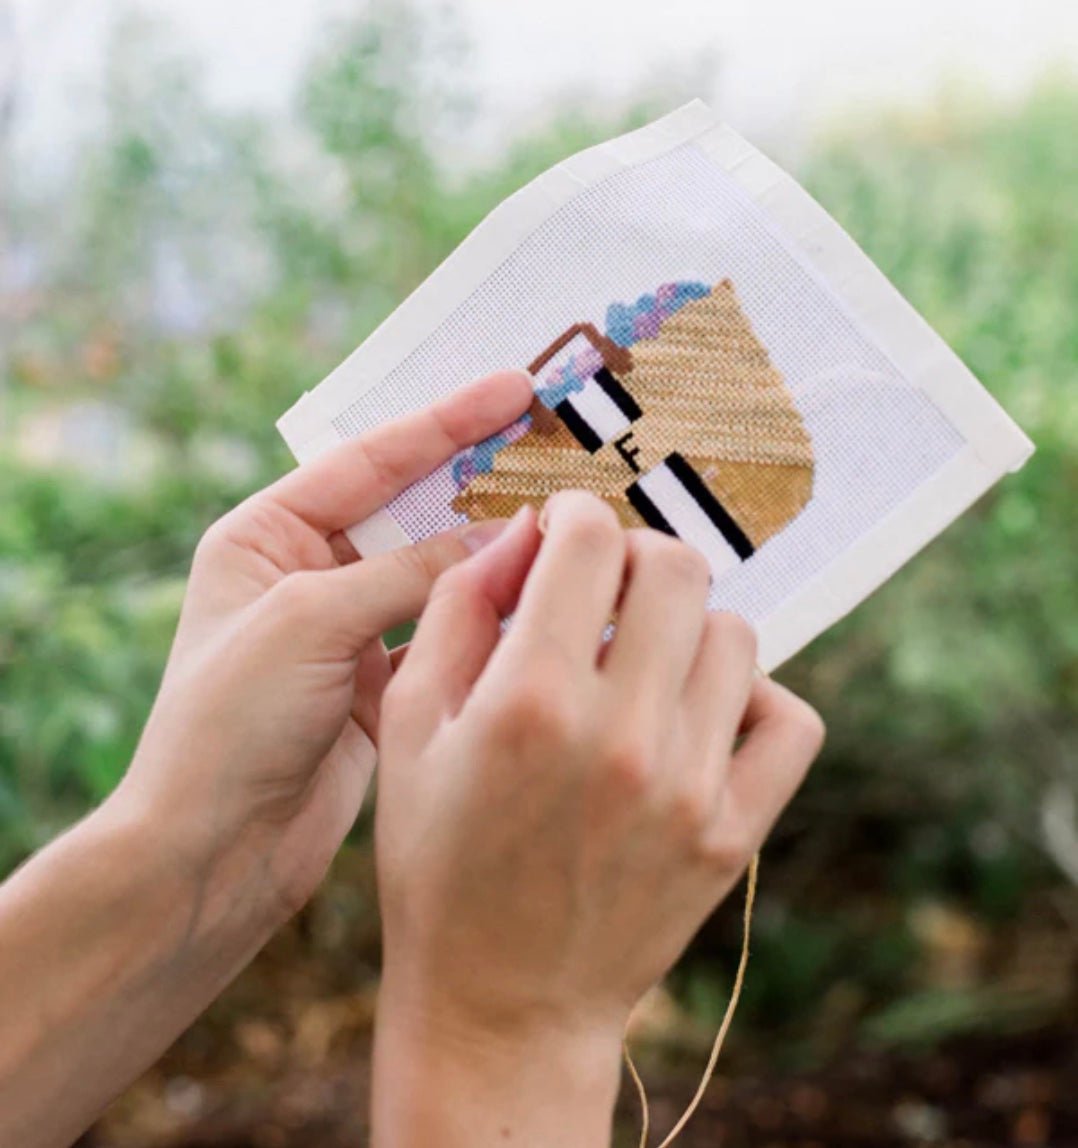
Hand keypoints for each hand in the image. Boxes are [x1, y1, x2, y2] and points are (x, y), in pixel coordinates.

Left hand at [119, 369, 532, 924]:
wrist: (211, 853)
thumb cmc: (230, 723)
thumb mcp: (312, 620)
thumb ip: (409, 573)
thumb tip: (509, 540)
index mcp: (264, 536)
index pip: (366, 460)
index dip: (443, 423)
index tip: (513, 389)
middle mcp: (306, 575)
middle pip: (409, 512)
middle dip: (478, 482)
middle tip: (555, 447)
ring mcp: (347, 631)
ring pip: (436, 577)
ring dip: (493, 555)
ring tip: (565, 523)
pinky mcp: (380, 686)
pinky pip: (446, 635)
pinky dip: (489, 620)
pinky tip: (542, 600)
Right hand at [372, 492, 824, 1146]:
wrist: (501, 1002)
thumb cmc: (438, 861)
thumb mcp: (407, 728)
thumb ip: (456, 611)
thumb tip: (523, 535)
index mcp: (527, 699)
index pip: (592, 540)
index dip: (577, 516)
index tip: (567, 533)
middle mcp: (620, 733)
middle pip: (677, 568)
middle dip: (636, 556)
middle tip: (606, 590)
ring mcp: (689, 785)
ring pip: (735, 633)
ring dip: (688, 625)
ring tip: (644, 660)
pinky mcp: (734, 831)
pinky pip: (789, 717)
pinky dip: (753, 696)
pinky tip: (700, 712)